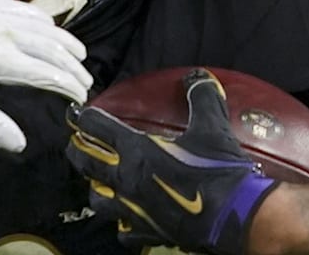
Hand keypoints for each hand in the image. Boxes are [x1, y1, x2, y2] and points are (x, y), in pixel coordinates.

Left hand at [0, 0, 92, 152]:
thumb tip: (19, 144)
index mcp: (0, 59)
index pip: (48, 74)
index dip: (69, 86)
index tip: (81, 97)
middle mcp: (5, 31)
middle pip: (53, 48)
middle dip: (73, 65)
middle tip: (85, 79)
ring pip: (43, 25)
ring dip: (64, 41)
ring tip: (77, 54)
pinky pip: (23, 8)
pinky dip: (42, 20)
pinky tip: (47, 27)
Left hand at [65, 68, 277, 254]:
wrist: (235, 217)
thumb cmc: (219, 170)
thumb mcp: (212, 127)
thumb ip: (202, 97)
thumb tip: (198, 76)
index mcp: (137, 150)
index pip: (97, 128)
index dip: (84, 118)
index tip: (77, 114)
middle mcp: (127, 179)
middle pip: (85, 163)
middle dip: (76, 150)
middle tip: (74, 144)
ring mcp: (133, 208)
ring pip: (98, 199)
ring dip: (95, 188)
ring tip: (98, 182)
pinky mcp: (146, 232)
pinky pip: (123, 230)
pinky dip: (121, 222)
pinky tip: (127, 217)